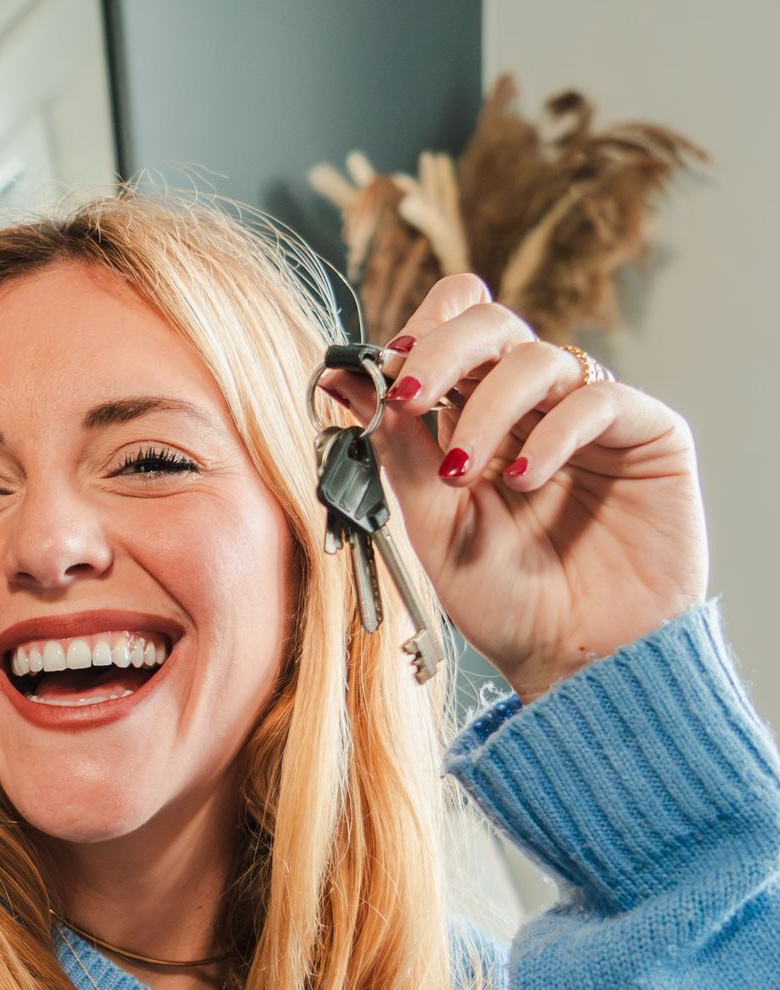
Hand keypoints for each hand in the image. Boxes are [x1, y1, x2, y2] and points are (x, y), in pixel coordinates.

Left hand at [349, 275, 707, 702]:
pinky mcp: (648, 434)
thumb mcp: (431, 526)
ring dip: (488, 407)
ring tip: (465, 473)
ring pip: (538, 357)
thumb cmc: (505, 602)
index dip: (422, 331)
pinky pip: (596, 399)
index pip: (453, 332)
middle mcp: (534, 406)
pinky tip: (525, 478)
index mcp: (477, 417)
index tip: (386, 367)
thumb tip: (342, 378)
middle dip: (444, 351)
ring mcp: (590, 416)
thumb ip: (396, 450)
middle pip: (493, 324)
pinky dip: (553, 431)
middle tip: (411, 396)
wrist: (577, 665)